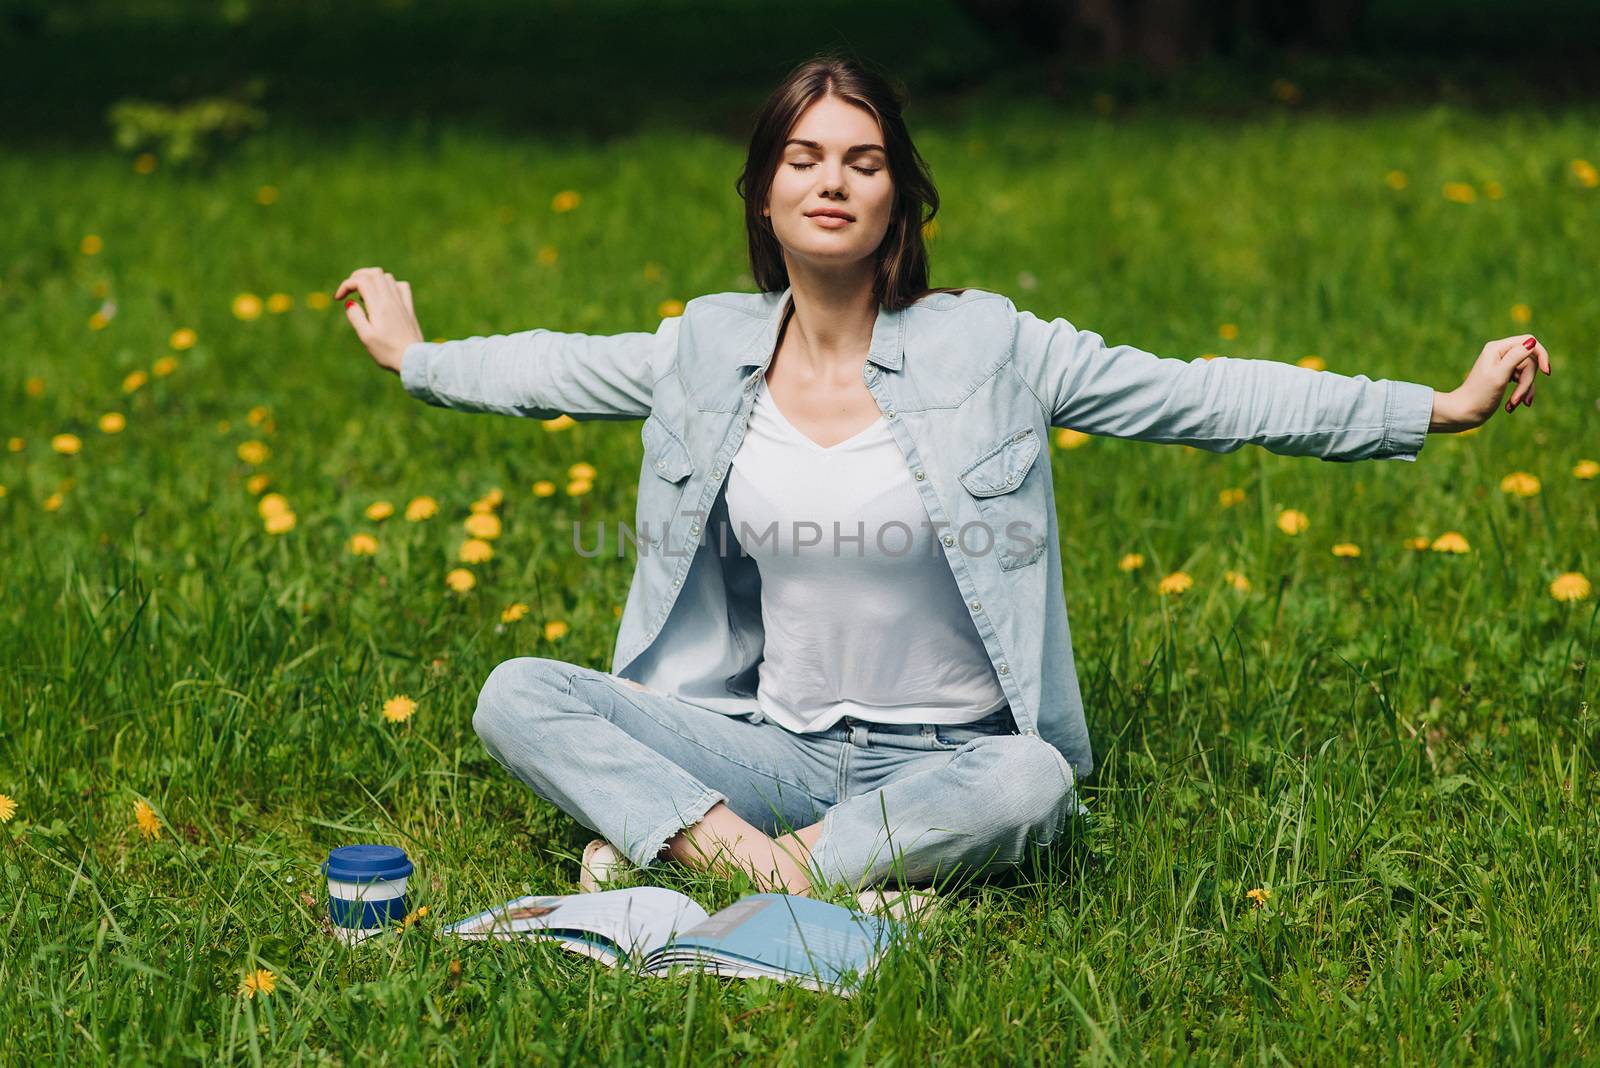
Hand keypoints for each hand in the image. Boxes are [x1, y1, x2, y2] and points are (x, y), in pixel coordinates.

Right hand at [333, 267, 424, 373]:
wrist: (413, 360)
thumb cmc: (388, 352)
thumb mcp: (366, 337)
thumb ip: (356, 317)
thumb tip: (350, 302)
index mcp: (379, 305)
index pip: (361, 280)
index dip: (345, 285)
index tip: (338, 299)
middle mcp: (392, 300)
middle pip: (374, 273)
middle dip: (357, 276)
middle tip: (349, 291)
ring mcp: (402, 302)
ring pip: (387, 277)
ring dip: (372, 280)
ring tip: (365, 296)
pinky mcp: (409, 308)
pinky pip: (401, 286)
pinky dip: (389, 285)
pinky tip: (384, 297)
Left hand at [1432, 333, 1551, 431]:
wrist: (1463, 414)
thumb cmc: (1479, 396)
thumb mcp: (1499, 375)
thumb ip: (1515, 357)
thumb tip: (1532, 341)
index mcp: (1497, 348)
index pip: (1529, 341)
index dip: (1541, 355)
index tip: (1546, 372)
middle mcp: (1500, 353)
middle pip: (1530, 362)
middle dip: (1527, 382)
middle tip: (1516, 399)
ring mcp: (1502, 365)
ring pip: (1528, 374)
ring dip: (1523, 391)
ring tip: (1512, 405)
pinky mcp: (1504, 377)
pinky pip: (1522, 381)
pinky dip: (1520, 394)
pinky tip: (1511, 406)